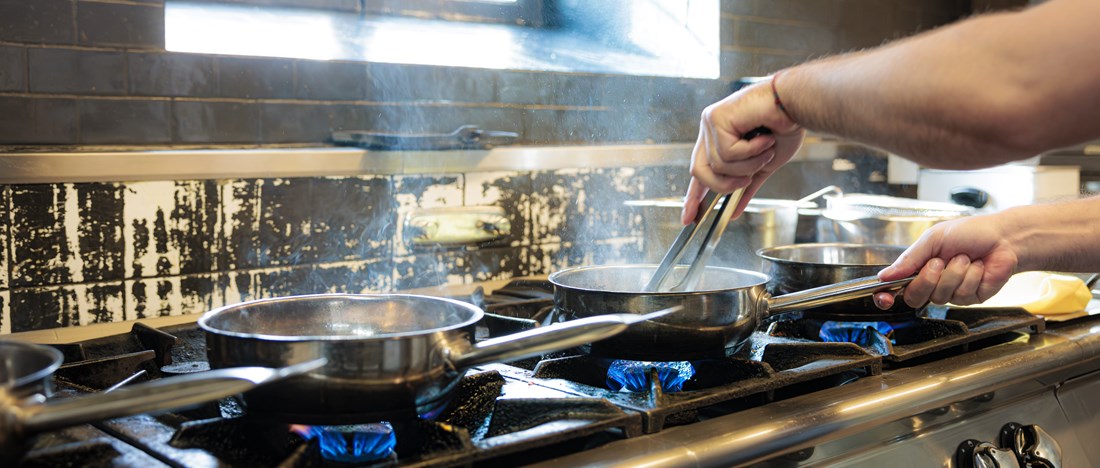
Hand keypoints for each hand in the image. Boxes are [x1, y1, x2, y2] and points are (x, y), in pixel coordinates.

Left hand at [681, 80, 803, 223]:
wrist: (798, 103)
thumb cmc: (786, 126)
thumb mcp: (765, 165)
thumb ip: (747, 186)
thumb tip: (734, 211)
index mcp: (720, 141)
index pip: (700, 172)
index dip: (693, 196)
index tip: (688, 218)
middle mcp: (711, 131)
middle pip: (699, 172)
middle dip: (723, 184)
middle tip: (747, 179)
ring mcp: (711, 123)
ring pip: (718, 164)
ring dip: (748, 164)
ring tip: (766, 149)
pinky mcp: (716, 117)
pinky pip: (727, 152)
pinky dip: (751, 151)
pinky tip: (764, 138)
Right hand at [874, 214, 1018, 308]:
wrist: (1003, 237)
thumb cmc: (969, 232)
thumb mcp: (932, 239)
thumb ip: (909, 258)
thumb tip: (884, 276)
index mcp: (918, 268)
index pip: (895, 289)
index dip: (886, 296)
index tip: (884, 297)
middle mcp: (932, 283)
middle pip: (915, 296)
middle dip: (928, 278)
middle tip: (939, 261)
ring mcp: (952, 293)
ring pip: (942, 295)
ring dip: (956, 272)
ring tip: (966, 258)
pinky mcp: (972, 298)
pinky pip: (964, 294)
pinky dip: (973, 275)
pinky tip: (979, 267)